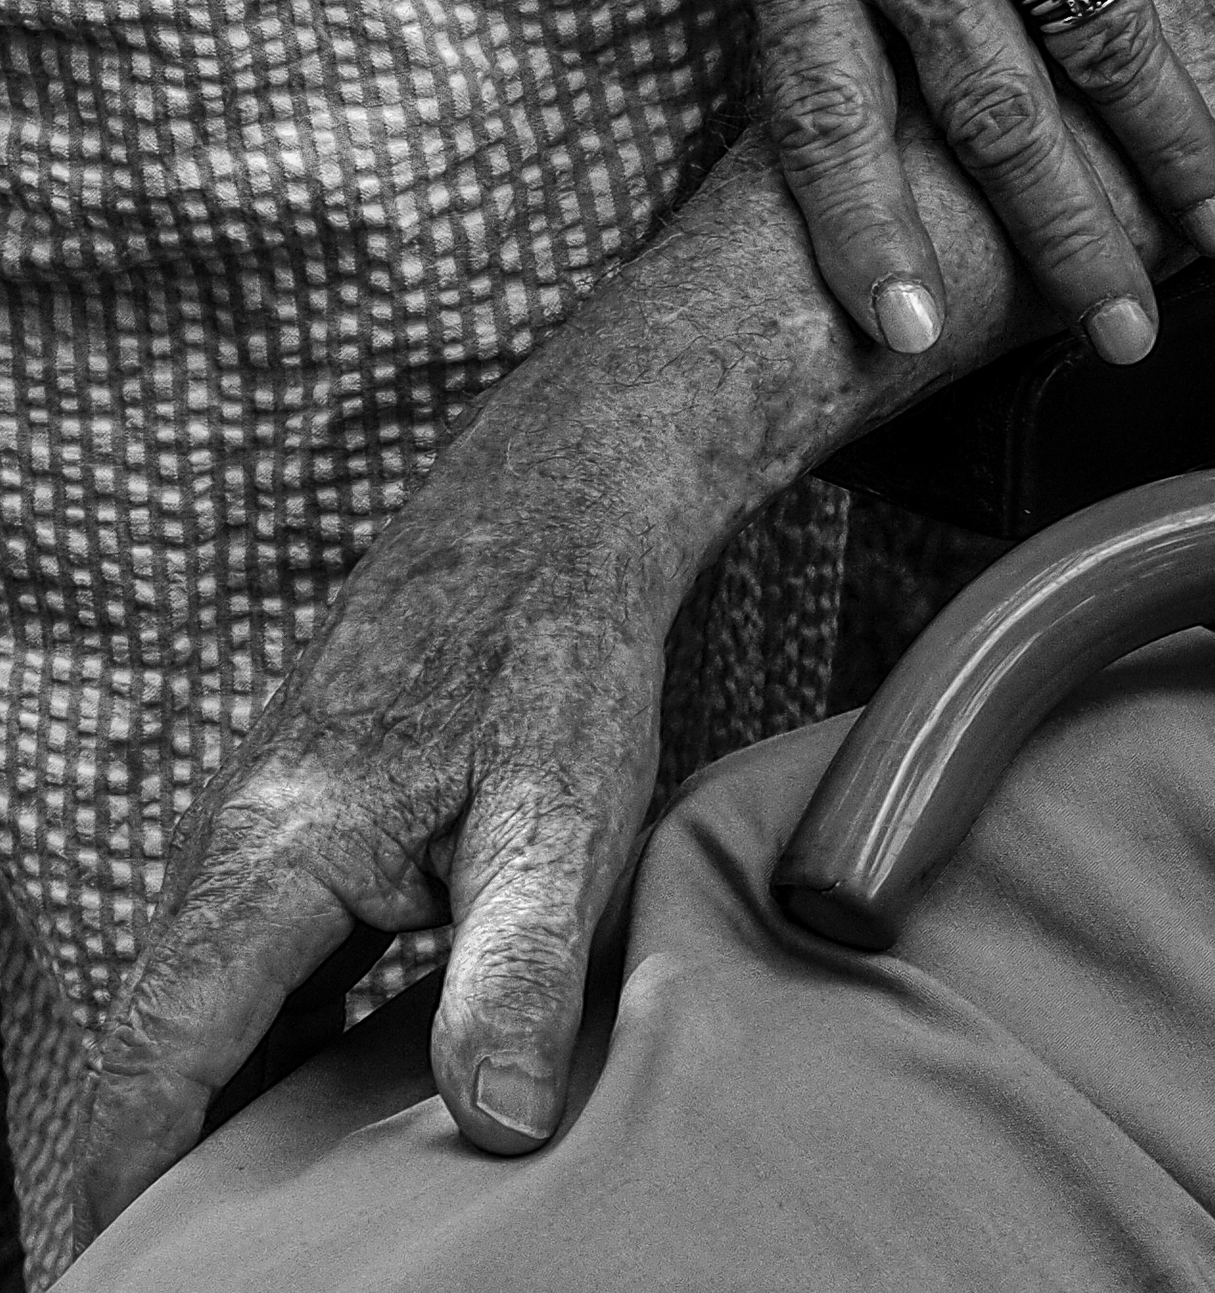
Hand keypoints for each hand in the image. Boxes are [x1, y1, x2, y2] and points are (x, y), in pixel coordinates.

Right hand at [74, 353, 682, 1240]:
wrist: (554, 519)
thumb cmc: (554, 654)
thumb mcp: (557, 816)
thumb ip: (517, 970)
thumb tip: (499, 1130)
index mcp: (275, 852)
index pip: (162, 1049)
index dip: (135, 1173)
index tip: (135, 1273)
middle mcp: (247, 843)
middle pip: (178, 1036)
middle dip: (185, 1159)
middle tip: (233, 1265)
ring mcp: (282, 827)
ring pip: (229, 999)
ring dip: (241, 1102)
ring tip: (282, 1222)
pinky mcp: (327, 818)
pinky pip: (279, 958)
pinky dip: (291, 1037)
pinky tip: (347, 1093)